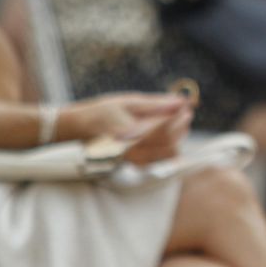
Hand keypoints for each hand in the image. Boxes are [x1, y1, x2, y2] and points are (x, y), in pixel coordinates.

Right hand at [63, 93, 191, 163]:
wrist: (78, 129)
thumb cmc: (102, 112)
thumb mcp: (128, 102)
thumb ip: (157, 104)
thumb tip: (181, 101)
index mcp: (128, 135)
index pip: (164, 130)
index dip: (179, 118)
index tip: (187, 106)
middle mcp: (130, 152)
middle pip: (168, 144)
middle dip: (181, 127)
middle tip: (185, 112)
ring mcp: (132, 161)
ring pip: (167, 154)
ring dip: (177, 137)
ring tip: (175, 121)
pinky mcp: (133, 165)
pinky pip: (159, 160)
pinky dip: (168, 147)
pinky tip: (166, 134)